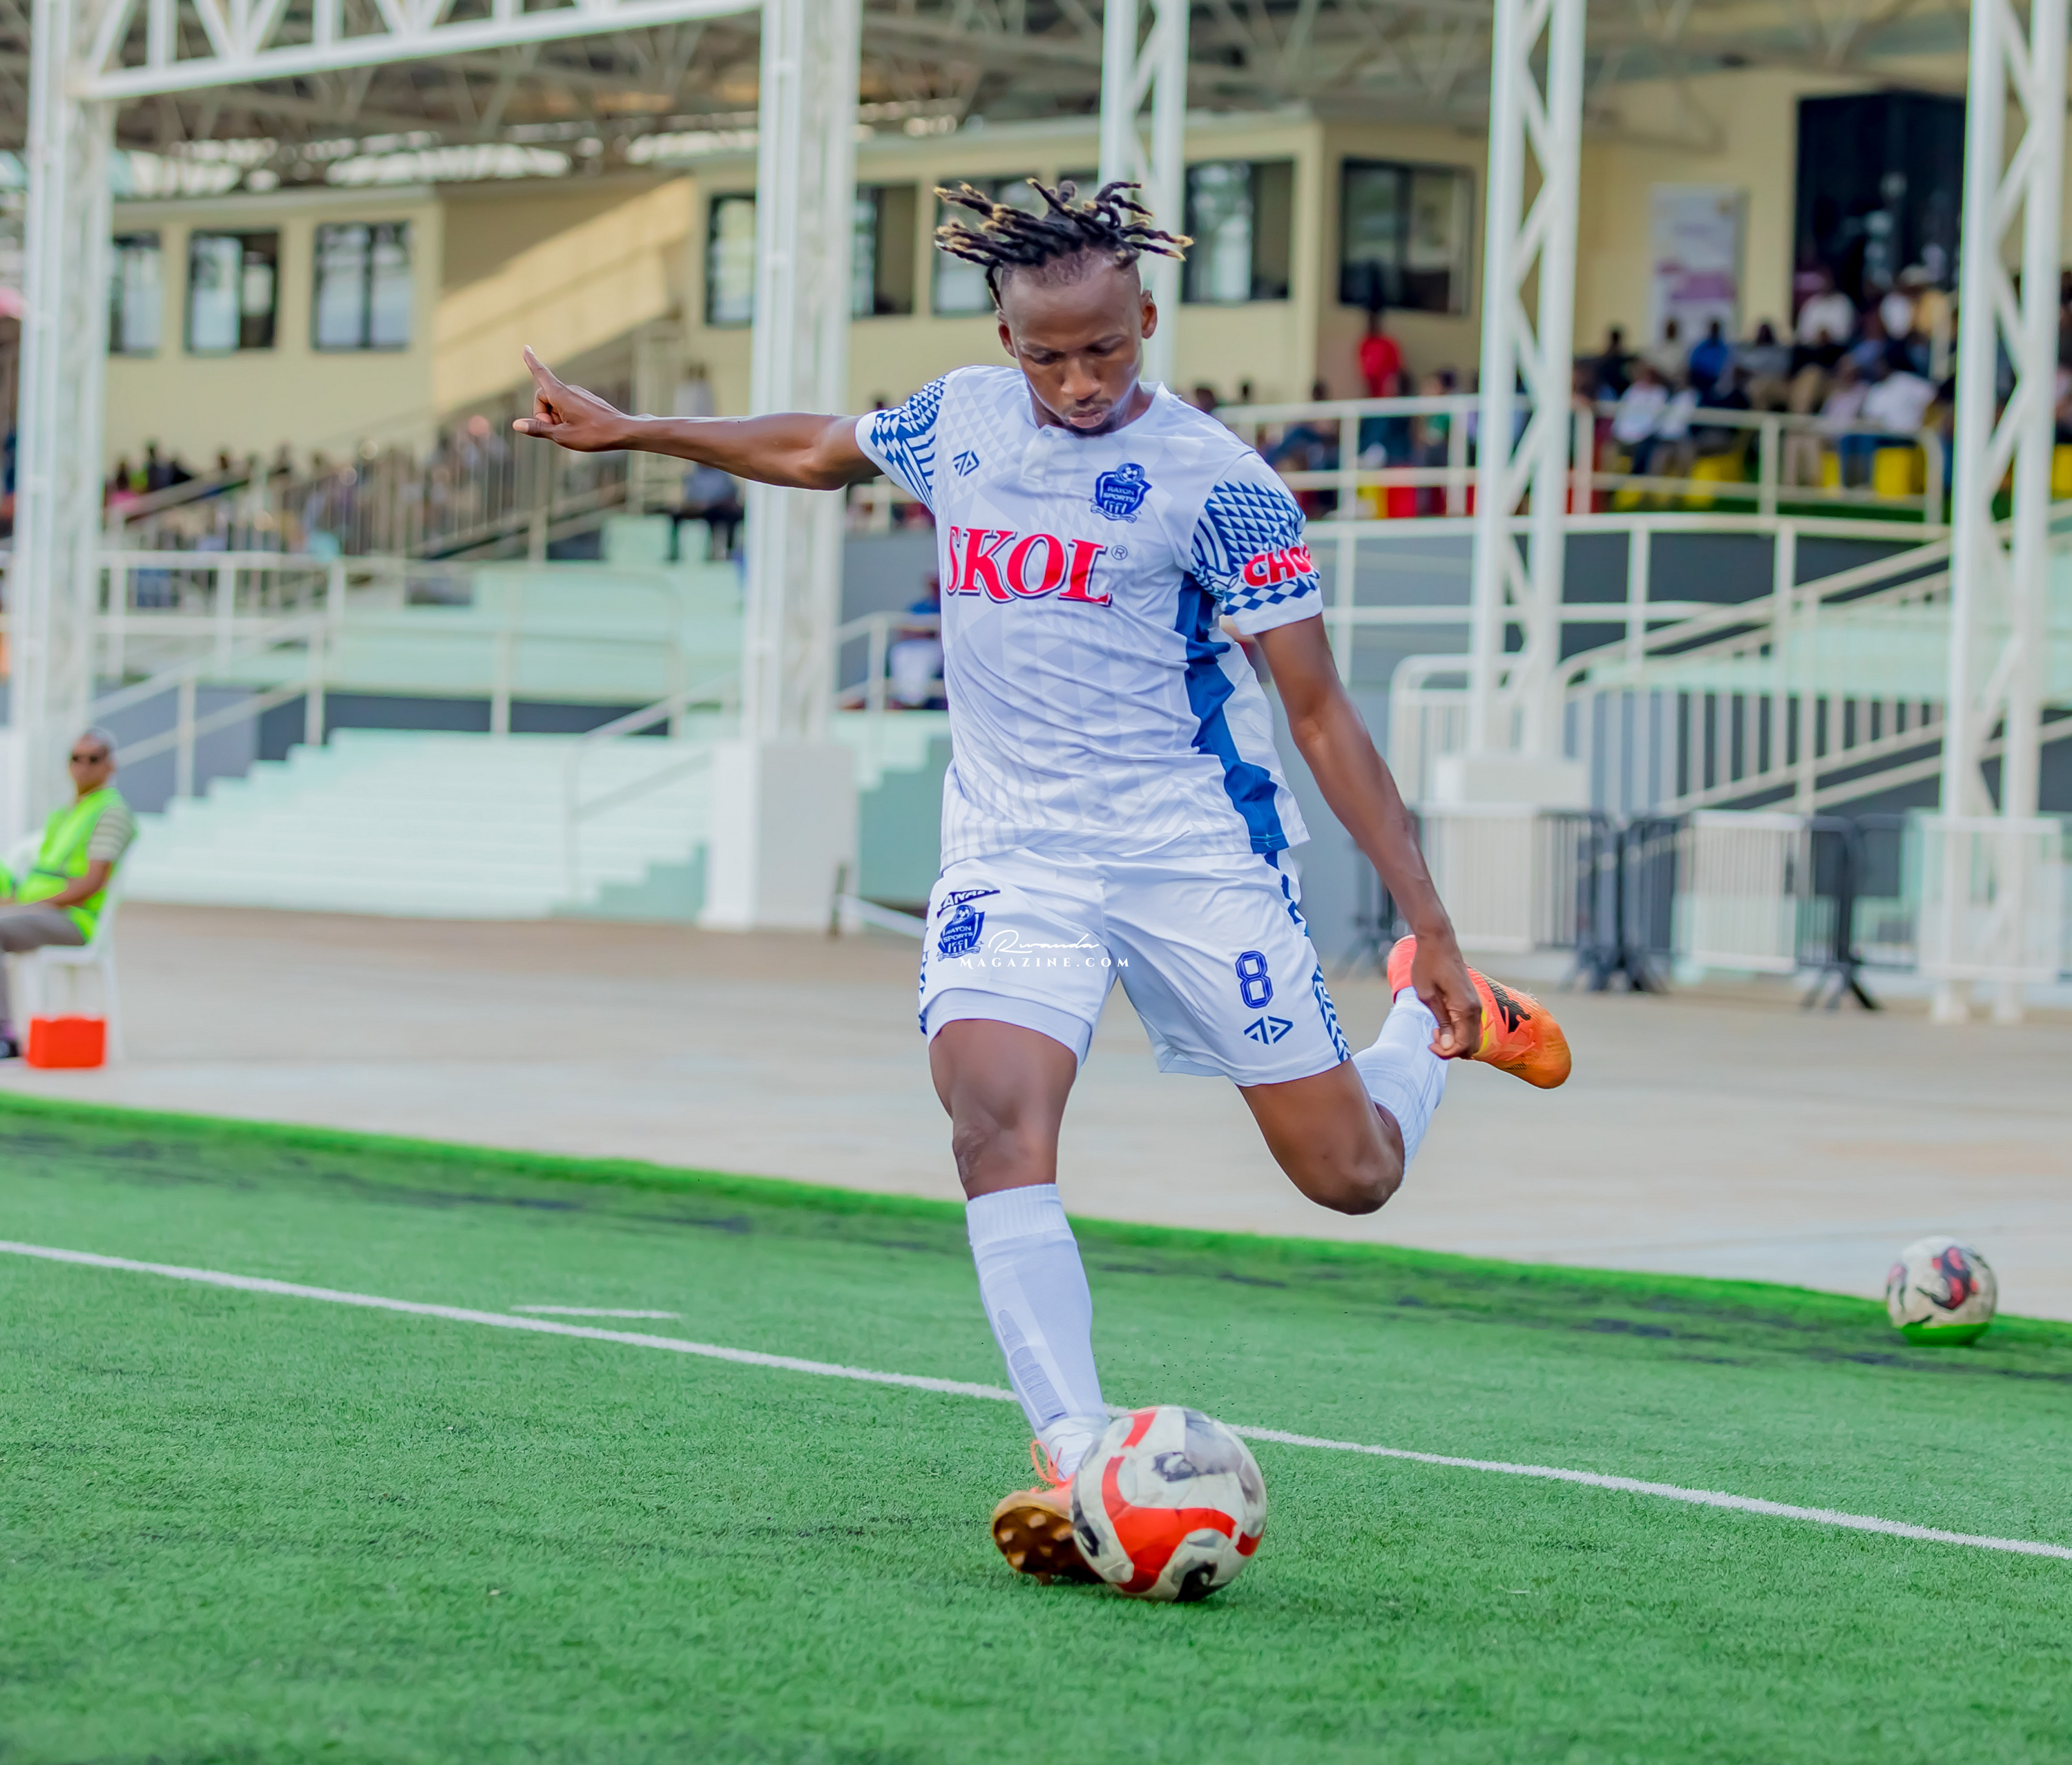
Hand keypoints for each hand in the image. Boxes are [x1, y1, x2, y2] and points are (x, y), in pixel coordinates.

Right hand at [511, 346, 632, 452]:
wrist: (623, 431)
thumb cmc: (593, 434)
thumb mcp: (561, 435)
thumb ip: (538, 429)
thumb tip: (516, 424)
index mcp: (560, 394)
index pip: (540, 374)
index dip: (531, 362)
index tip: (526, 347)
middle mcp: (569, 390)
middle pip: (543, 398)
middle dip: (543, 415)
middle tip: (557, 431)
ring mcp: (579, 394)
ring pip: (556, 405)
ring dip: (556, 418)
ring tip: (573, 431)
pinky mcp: (586, 400)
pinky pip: (568, 407)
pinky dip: (567, 418)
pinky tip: (581, 429)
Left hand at [1411, 932, 1482, 1060]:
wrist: (1438, 941)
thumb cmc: (1428, 965)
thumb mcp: (1427, 996)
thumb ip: (1441, 1022)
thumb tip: (1448, 1046)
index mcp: (1465, 1009)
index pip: (1462, 1045)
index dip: (1445, 1052)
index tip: (1429, 1045)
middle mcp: (1476, 1009)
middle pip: (1471, 1045)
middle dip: (1451, 1049)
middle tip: (1431, 1039)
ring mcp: (1476, 1004)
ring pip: (1471, 1036)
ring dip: (1455, 1040)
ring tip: (1435, 1030)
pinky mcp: (1472, 1000)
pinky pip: (1470, 1025)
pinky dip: (1458, 1031)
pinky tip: (1442, 1023)